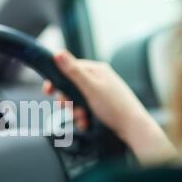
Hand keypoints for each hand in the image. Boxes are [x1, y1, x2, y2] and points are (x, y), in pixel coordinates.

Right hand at [45, 51, 175, 163]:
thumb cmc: (115, 107)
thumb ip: (73, 72)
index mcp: (96, 70)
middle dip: (69, 101)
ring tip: (84, 120)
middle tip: (71, 110)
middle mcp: (98, 79)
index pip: (69, 69)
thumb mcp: (90, 88)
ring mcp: (100, 92)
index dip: (57, 80)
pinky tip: (88, 124)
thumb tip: (58, 53)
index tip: (47, 91)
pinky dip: (83, 118)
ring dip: (76, 112)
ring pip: (76, 100)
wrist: (133, 128)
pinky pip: (84, 109)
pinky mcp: (102, 105)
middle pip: (71, 86)